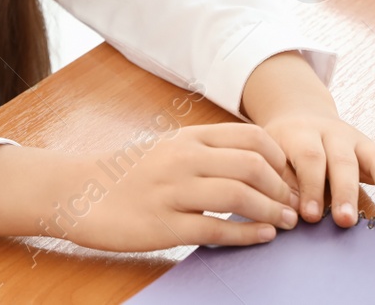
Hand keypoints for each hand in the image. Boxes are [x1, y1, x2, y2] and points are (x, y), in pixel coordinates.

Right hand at [0, 126, 300, 249]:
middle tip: (296, 205)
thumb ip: (205, 149)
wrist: (78, 191)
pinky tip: (262, 237)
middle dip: (282, 187)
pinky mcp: (163, 224)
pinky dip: (246, 234)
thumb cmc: (128, 172)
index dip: (280, 159)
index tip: (293, 177)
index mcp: (187, 137)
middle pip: (251, 165)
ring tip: (286, 222)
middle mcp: (183, 158)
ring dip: (271, 210)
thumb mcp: (168, 147)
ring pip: (238, 196)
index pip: (250, 138)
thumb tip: (253, 159)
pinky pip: (215, 229)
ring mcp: (172, 191)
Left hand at [258, 112, 374, 227]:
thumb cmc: (281, 149)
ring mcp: (362, 142)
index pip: (310, 157)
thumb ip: (279, 182)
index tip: (310, 216)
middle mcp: (336, 135)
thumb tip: (286, 214)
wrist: (299, 117)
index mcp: (302, 134)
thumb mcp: (271, 158)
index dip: (311, 186)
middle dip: (346, 191)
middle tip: (345, 221)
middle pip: (344, 159)